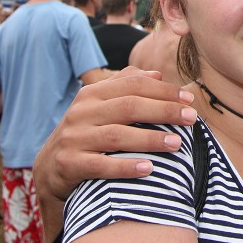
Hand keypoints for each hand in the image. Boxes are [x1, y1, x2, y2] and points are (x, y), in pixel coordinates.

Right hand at [34, 67, 195, 202]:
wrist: (50, 166)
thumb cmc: (88, 130)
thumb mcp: (102, 105)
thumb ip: (127, 86)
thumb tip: (157, 74)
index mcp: (93, 93)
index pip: (134, 84)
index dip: (164, 90)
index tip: (189, 100)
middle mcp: (82, 112)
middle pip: (129, 107)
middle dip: (164, 111)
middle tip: (191, 119)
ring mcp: (73, 137)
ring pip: (117, 135)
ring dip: (150, 139)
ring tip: (177, 143)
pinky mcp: (68, 163)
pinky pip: (101, 165)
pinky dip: (126, 166)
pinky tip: (149, 168)